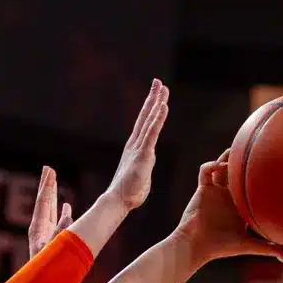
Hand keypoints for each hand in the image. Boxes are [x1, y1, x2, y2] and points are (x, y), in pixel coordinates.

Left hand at [29, 165, 72, 257]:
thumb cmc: (46, 271)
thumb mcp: (53, 249)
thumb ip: (60, 231)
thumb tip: (68, 213)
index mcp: (37, 229)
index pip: (43, 202)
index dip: (47, 186)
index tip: (49, 170)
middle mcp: (39, 230)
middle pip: (44, 203)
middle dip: (47, 186)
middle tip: (48, 169)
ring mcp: (45, 236)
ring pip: (50, 211)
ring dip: (54, 196)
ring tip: (55, 182)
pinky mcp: (52, 242)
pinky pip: (57, 222)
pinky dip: (62, 212)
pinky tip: (68, 207)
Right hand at [107, 79, 169, 210]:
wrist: (119, 200)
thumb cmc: (129, 190)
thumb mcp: (141, 171)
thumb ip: (145, 161)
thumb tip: (149, 157)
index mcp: (136, 146)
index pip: (145, 123)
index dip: (151, 107)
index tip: (156, 93)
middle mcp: (136, 143)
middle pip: (146, 116)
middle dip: (153, 98)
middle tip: (158, 82)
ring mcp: (139, 147)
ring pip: (149, 120)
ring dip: (156, 103)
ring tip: (162, 88)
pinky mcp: (143, 154)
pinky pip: (152, 133)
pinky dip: (157, 119)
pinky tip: (163, 106)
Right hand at [176, 150, 282, 263]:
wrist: (197, 244)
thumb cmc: (222, 247)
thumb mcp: (248, 245)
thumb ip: (267, 249)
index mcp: (240, 206)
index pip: (252, 187)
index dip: (260, 177)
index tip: (273, 167)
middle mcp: (228, 196)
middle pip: (237, 173)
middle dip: (244, 161)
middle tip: (256, 148)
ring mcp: (215, 191)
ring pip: (221, 167)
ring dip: (227, 158)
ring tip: (235, 151)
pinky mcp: (203, 189)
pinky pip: (205, 171)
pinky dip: (211, 165)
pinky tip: (219, 166)